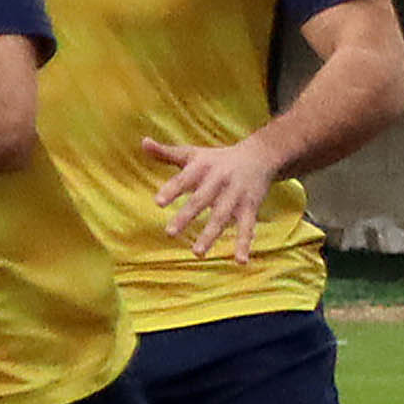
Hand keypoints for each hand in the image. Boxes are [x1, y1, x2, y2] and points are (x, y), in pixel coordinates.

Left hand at [144, 133, 289, 259]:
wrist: (260, 156)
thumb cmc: (218, 159)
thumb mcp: (193, 153)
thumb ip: (166, 153)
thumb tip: (143, 142)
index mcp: (202, 168)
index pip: (184, 179)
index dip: (172, 190)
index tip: (158, 202)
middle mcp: (219, 181)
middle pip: (201, 200)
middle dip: (187, 216)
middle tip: (170, 233)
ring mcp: (235, 196)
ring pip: (222, 217)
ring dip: (210, 235)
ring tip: (197, 253)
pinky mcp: (250, 208)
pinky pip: (248, 228)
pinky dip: (244, 244)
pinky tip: (240, 261)